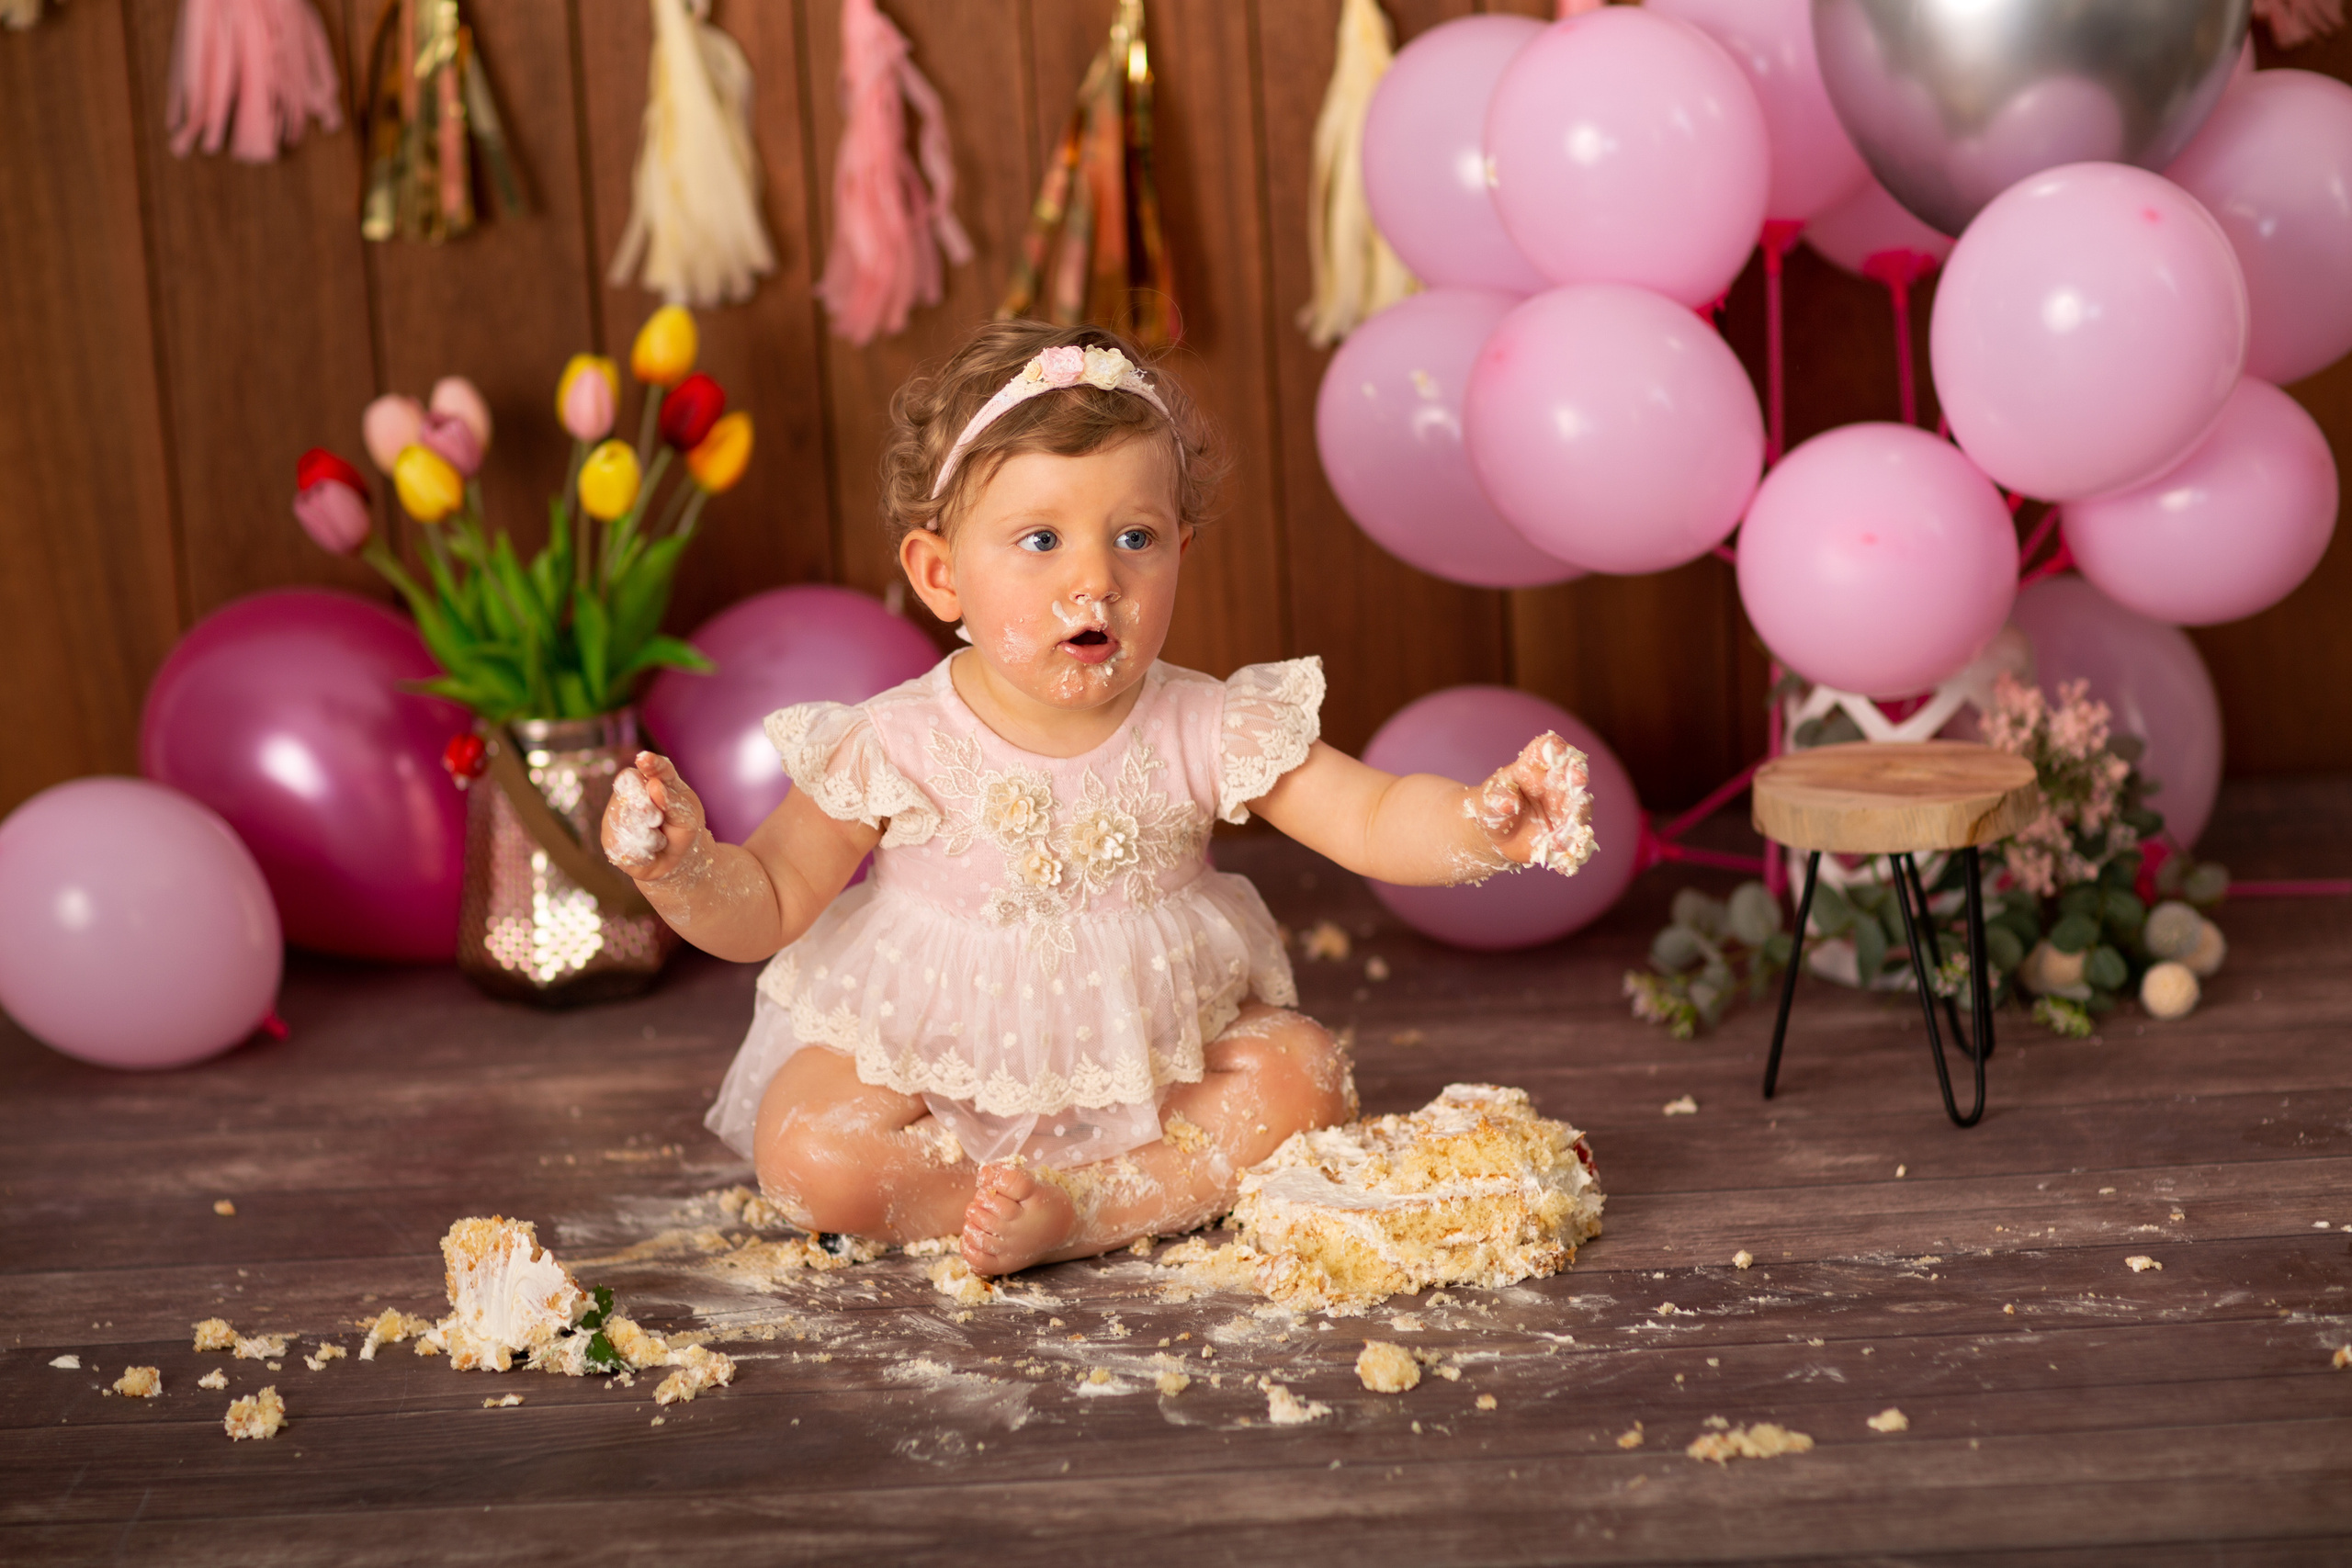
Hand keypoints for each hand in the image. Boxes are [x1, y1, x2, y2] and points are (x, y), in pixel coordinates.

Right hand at [602, 751, 706, 880]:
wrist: (677, 859)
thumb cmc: (683, 830)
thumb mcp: (688, 817)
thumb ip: (673, 802)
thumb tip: (653, 786)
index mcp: (655, 779)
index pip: (650, 768)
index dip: (648, 764)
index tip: (645, 759)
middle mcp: (630, 792)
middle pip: (631, 793)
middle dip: (647, 810)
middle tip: (657, 820)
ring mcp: (616, 814)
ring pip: (625, 822)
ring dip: (649, 837)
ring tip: (659, 839)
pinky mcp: (610, 838)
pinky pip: (623, 845)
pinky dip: (643, 853)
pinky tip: (649, 852)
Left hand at [1467, 731, 1595, 875]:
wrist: (1495, 836)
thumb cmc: (1490, 807)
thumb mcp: (1487, 802)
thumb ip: (1497, 799)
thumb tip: (1507, 801)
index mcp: (1534, 768)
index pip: (1547, 750)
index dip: (1555, 748)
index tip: (1558, 749)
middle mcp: (1555, 786)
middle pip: (1572, 777)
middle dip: (1577, 777)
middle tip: (1578, 780)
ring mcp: (1564, 810)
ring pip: (1579, 810)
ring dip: (1579, 817)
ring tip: (1571, 827)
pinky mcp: (1566, 834)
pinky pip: (1572, 844)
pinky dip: (1570, 854)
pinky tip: (1564, 865)